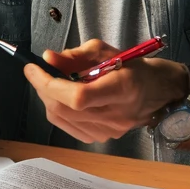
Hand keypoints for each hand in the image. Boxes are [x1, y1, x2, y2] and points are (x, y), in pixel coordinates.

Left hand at [23, 38, 187, 143]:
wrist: (156, 90)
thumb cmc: (131, 66)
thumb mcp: (104, 51)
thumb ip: (75, 55)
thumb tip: (48, 59)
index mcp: (121, 90)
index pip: (78, 97)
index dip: (50, 84)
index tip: (33, 68)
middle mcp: (115, 116)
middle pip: (66, 109)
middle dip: (43, 88)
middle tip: (37, 72)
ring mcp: (109, 131)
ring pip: (62, 119)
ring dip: (48, 98)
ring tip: (50, 82)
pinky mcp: (102, 137)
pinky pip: (68, 127)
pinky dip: (58, 110)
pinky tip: (61, 97)